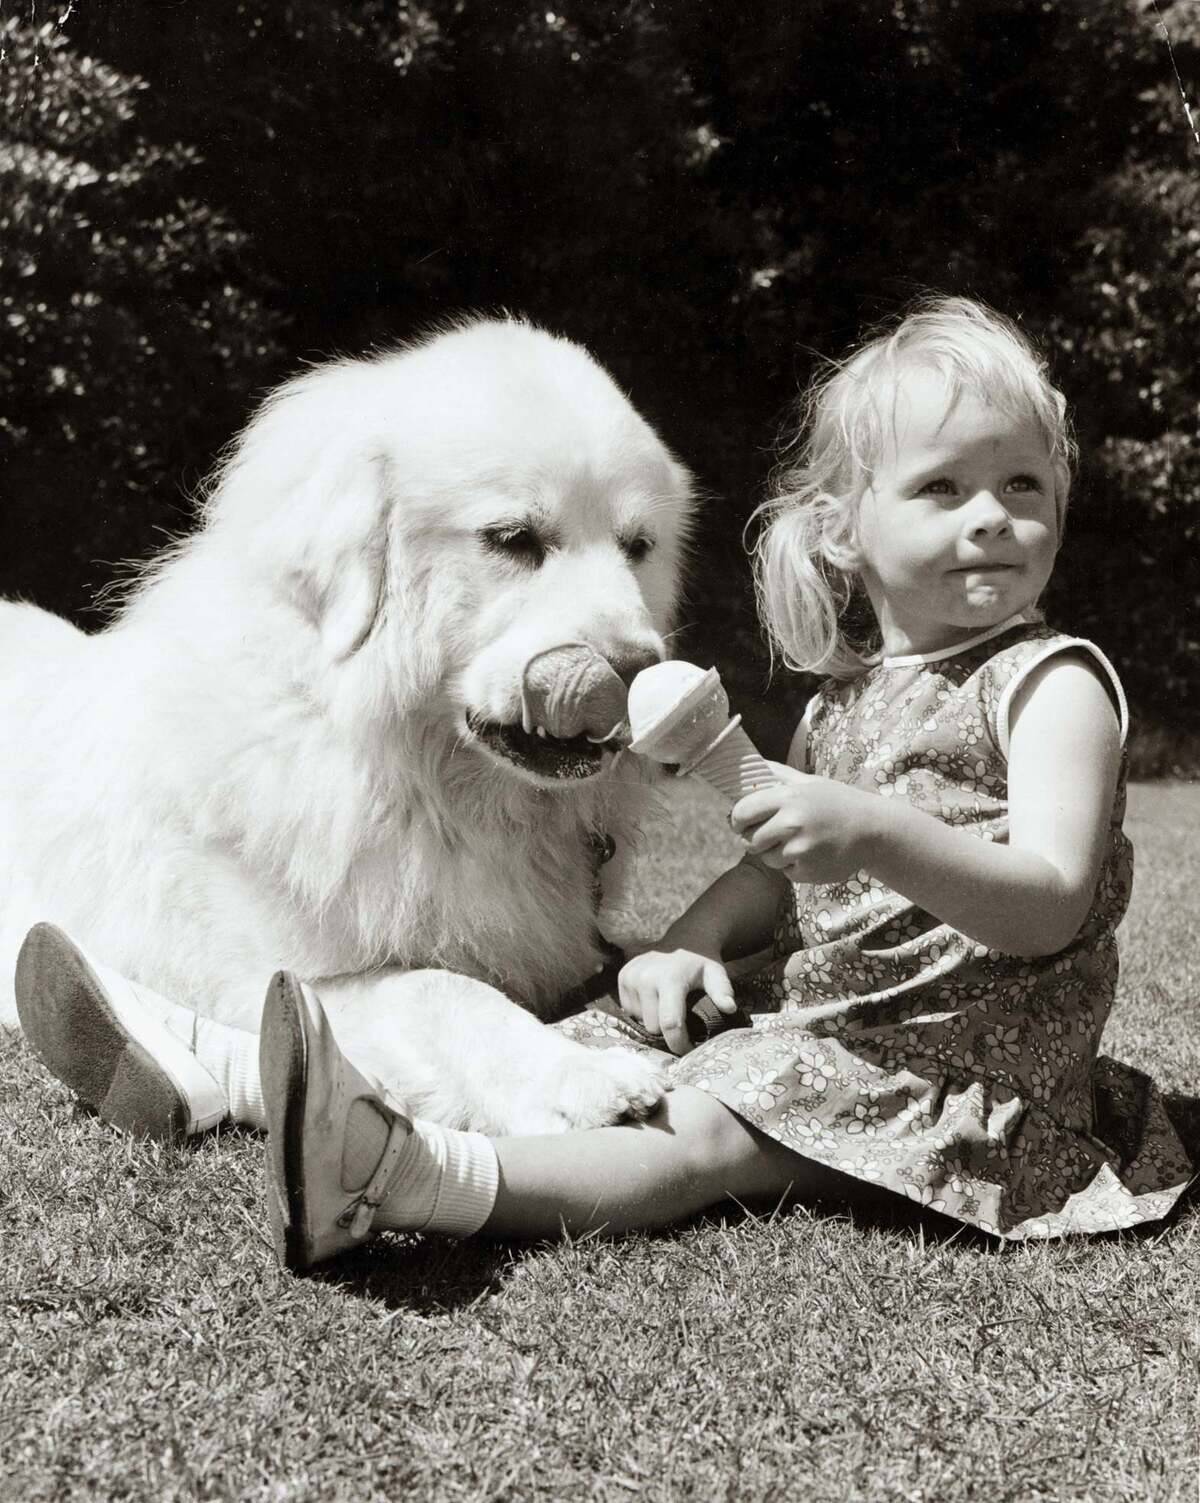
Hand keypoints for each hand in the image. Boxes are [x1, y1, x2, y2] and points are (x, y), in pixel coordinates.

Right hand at [617, 946, 736, 1055]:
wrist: (682, 939)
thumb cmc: (700, 963)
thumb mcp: (716, 974)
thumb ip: (722, 991)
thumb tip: (729, 1008)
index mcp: (669, 979)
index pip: (669, 1023)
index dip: (678, 1043)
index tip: (688, 1050)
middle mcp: (645, 977)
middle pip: (653, 1026)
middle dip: (667, 1031)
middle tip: (681, 1022)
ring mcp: (630, 977)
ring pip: (639, 1020)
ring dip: (653, 1021)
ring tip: (666, 1007)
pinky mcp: (622, 977)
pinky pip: (629, 1010)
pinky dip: (642, 1011)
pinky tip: (654, 999)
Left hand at [730, 764, 878, 883]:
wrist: (872, 830)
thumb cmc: (837, 802)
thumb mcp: (808, 782)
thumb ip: (776, 775)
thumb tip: (748, 766)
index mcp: (788, 798)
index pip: (741, 812)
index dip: (737, 820)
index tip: (742, 822)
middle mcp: (791, 824)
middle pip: (750, 840)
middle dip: (756, 839)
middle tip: (773, 834)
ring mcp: (800, 850)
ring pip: (766, 858)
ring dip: (775, 854)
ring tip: (798, 842)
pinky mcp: (807, 871)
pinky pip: (785, 871)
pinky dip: (793, 866)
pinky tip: (811, 854)